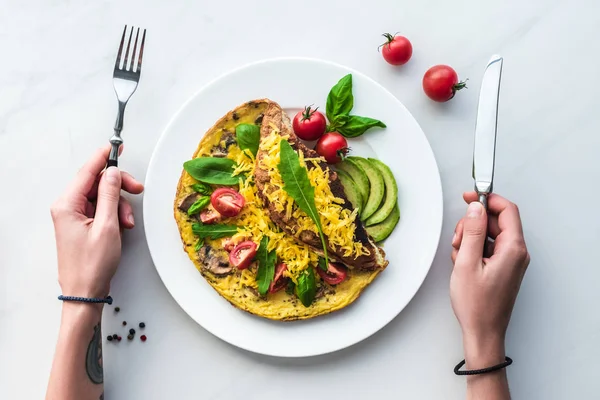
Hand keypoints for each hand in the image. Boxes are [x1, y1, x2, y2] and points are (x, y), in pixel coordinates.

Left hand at [50, 146, 143, 298]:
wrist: (85, 291)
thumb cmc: (92, 264)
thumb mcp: (107, 226)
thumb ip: (110, 195)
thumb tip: (112, 173)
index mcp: (67, 205)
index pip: (87, 172)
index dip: (103, 157)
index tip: (116, 145)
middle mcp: (67, 207)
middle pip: (96, 183)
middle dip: (118, 185)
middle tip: (137, 189)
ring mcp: (74, 216)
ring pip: (102, 196)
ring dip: (119, 204)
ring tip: (127, 221)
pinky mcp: (82, 224)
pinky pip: (101, 208)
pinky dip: (114, 213)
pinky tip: (122, 225)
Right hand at [450, 192, 529, 366]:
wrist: (483, 331)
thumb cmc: (477, 305)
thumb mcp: (468, 263)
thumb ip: (473, 232)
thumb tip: (476, 209)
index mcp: (513, 249)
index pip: (507, 210)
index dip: (487, 200)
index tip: (470, 197)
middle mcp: (516, 253)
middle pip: (496, 222)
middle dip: (473, 225)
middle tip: (459, 238)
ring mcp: (510, 261)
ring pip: (489, 235)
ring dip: (470, 239)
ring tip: (460, 256)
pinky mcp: (502, 268)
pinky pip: (488, 248)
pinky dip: (473, 250)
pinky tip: (463, 263)